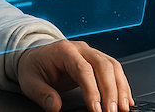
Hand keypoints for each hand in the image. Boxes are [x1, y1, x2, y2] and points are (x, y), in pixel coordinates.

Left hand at [17, 40, 133, 111]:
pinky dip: (122, 84)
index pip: (83, 69)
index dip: (92, 89)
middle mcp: (81, 49)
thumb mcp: (29, 80)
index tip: (96, 108)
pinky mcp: (97, 59)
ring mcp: (91, 52)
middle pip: (103, 66)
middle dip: (111, 91)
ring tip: (124, 108)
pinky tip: (125, 99)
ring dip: (121, 88)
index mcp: (64, 50)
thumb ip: (41, 93)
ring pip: (113, 66)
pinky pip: (114, 69)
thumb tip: (54, 106)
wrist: (36, 53)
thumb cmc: (34, 66)